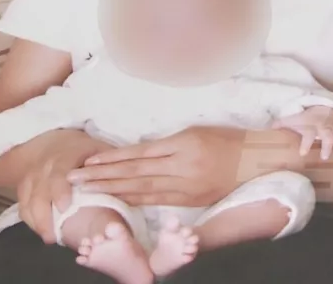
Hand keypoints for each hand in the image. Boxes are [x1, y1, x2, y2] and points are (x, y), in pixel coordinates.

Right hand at [15, 130, 112, 243]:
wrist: (53, 142)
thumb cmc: (84, 150)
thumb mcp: (100, 150)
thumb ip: (111, 167)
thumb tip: (130, 186)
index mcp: (65, 156)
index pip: (59, 173)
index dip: (60, 190)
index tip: (65, 207)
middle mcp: (45, 167)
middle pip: (40, 192)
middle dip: (44, 215)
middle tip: (54, 236)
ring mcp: (32, 177)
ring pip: (29, 200)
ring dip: (37, 221)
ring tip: (50, 238)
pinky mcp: (25, 187)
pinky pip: (23, 205)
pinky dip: (30, 220)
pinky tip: (42, 231)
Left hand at [67, 127, 255, 206]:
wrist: (256, 160)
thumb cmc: (227, 140)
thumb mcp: (195, 132)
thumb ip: (168, 144)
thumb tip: (139, 154)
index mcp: (182, 143)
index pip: (138, 153)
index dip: (111, 159)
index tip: (88, 161)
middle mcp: (182, 166)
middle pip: (134, 172)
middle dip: (103, 176)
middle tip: (76, 178)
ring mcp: (187, 186)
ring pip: (143, 189)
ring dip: (114, 190)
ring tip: (90, 190)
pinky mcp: (192, 199)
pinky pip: (158, 200)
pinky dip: (136, 200)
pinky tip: (118, 200)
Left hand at [273, 106, 332, 160]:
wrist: (322, 108)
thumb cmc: (305, 119)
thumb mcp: (292, 120)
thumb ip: (281, 125)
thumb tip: (268, 131)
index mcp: (310, 124)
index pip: (308, 133)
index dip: (306, 143)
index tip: (303, 153)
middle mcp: (324, 125)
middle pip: (328, 134)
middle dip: (327, 145)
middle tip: (324, 157)